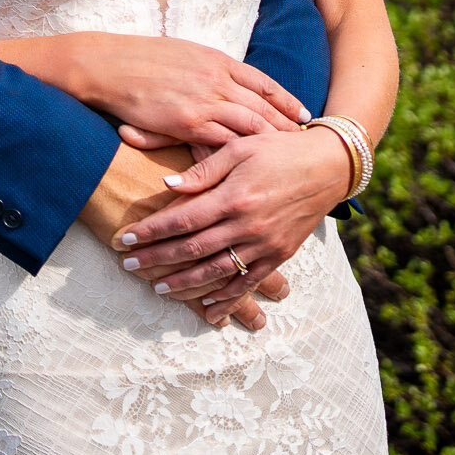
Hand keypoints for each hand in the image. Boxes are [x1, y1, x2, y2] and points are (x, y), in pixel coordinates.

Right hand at [64, 34, 309, 148]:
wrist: (107, 65)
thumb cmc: (139, 58)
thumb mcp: (183, 53)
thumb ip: (208, 67)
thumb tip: (224, 76)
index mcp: (217, 60)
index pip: (264, 82)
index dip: (287, 101)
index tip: (305, 115)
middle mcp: (217, 79)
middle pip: (264, 107)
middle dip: (287, 127)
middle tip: (306, 145)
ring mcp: (204, 101)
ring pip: (250, 126)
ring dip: (270, 145)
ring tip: (286, 162)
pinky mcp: (187, 122)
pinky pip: (222, 143)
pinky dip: (238, 156)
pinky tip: (249, 170)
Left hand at [111, 127, 352, 313]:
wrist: (329, 166)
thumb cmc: (279, 149)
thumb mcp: (239, 147)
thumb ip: (203, 169)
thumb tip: (167, 185)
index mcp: (234, 196)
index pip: (182, 220)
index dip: (151, 232)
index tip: (125, 239)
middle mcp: (248, 225)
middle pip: (193, 250)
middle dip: (157, 260)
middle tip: (128, 267)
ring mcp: (265, 244)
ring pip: (217, 271)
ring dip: (185, 283)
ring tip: (158, 288)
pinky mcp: (280, 254)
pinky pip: (250, 282)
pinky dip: (228, 297)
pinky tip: (208, 307)